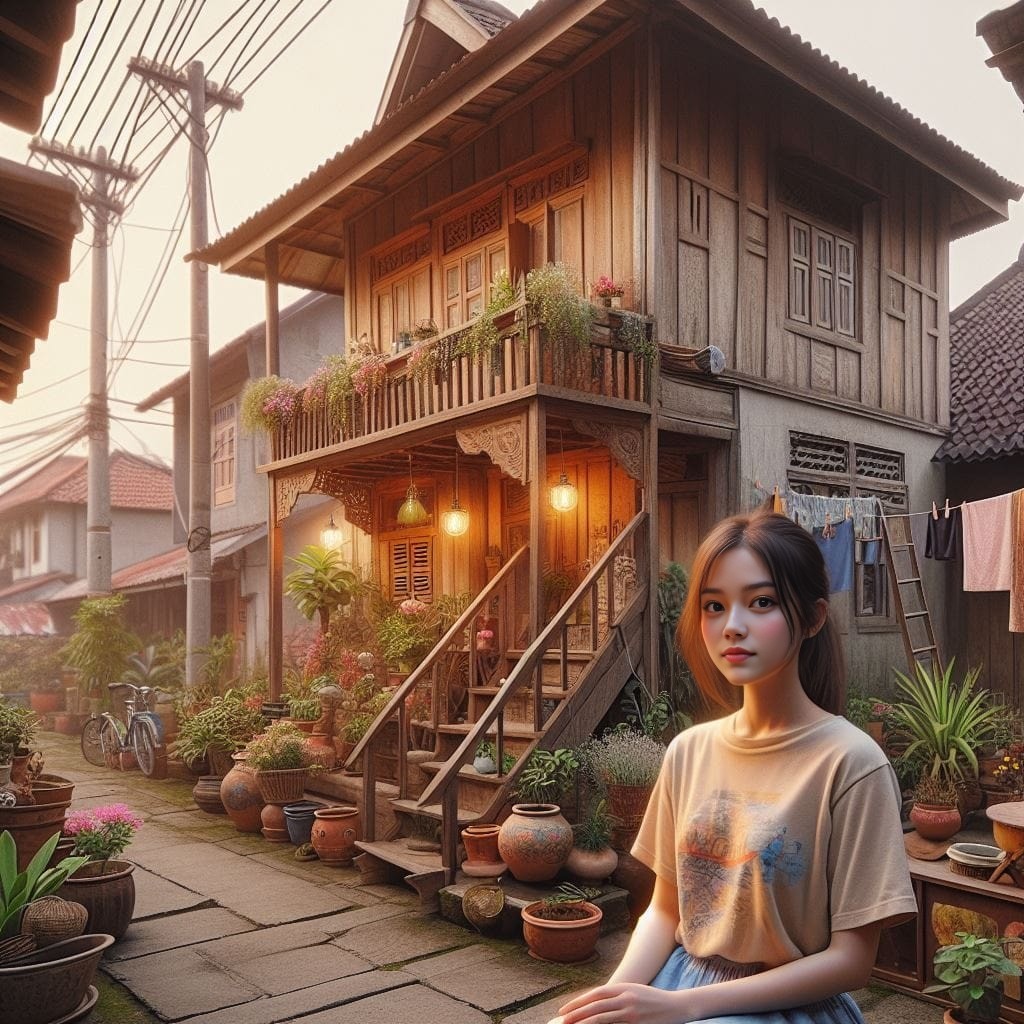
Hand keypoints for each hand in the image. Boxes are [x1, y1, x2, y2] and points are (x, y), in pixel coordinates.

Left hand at [554, 982, 689, 1023]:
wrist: (676, 1006)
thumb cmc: (652, 999)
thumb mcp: (632, 991)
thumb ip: (615, 996)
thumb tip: (594, 1004)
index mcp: (624, 988)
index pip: (596, 994)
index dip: (579, 1001)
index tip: (565, 1010)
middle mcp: (626, 999)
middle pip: (596, 1006)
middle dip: (577, 1014)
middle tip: (562, 1021)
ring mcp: (632, 1013)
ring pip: (603, 1019)